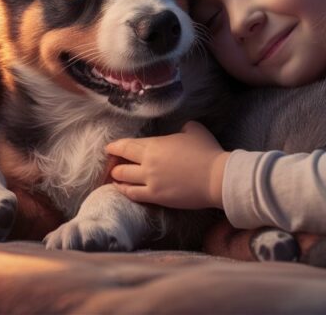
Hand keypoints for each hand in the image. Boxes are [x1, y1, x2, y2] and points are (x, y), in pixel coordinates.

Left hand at [105, 120, 228, 209]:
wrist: (216, 178)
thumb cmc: (207, 152)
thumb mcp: (194, 130)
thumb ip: (182, 128)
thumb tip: (180, 132)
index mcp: (155, 144)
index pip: (128, 145)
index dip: (116, 146)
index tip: (110, 147)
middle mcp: (147, 162)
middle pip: (122, 161)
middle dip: (114, 161)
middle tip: (111, 162)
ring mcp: (150, 180)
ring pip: (124, 178)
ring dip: (117, 176)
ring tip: (114, 176)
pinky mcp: (156, 196)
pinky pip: (133, 194)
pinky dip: (124, 190)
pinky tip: (122, 189)